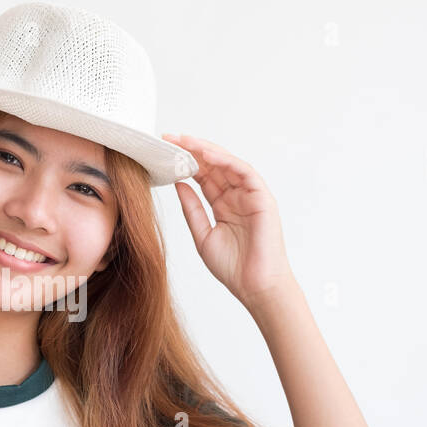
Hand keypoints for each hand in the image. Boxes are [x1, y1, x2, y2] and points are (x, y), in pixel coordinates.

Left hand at [162, 133, 294, 305]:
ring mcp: (250, 196)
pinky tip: (209, 155)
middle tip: (170, 138)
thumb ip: (191, 208)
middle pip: (213, 166)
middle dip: (192, 150)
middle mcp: (236, 197)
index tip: (164, 152)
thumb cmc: (233, 267)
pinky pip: (244, 172)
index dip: (185, 163)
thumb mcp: (202, 235)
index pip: (203, 176)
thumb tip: (178, 184)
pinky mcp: (262, 198)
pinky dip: (227, 161)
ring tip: (186, 141)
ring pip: (228, 164)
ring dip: (207, 150)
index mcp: (222, 205)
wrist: (255, 287)